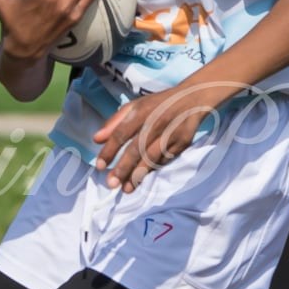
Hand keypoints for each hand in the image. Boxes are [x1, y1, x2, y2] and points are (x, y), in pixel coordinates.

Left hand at [92, 83, 221, 192]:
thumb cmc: (158, 104)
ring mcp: (170, 134)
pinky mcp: (182, 143)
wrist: (192, 99)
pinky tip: (142, 179)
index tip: (100, 166)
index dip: (109, 150)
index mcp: (140, 112)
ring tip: (126, 188)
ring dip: (138, 175)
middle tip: (111, 183)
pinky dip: (153, 170)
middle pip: (136, 149)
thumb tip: (96, 139)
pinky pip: (164, 160)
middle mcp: (155, 123)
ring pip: (151, 158)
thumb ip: (114, 122)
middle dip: (123, 168)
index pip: (121, 133)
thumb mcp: (135, 106)